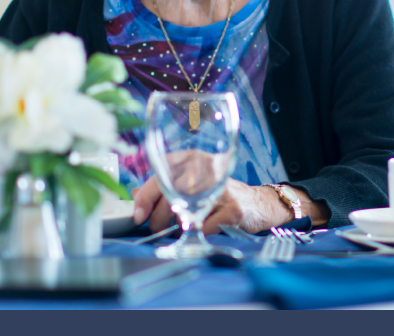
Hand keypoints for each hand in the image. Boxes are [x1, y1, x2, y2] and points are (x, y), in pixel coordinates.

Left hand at [131, 177, 292, 233]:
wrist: (259, 203)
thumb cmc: (220, 194)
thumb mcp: (193, 183)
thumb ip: (165, 187)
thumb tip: (135, 196)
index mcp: (192, 159)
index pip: (160, 175)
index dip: (144, 198)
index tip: (138, 215)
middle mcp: (206, 169)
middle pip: (169, 197)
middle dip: (158, 219)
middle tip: (159, 228)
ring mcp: (221, 189)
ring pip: (183, 214)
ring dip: (175, 228)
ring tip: (179, 228)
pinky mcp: (233, 209)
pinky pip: (202, 228)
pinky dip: (196, 233)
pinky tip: (200, 229)